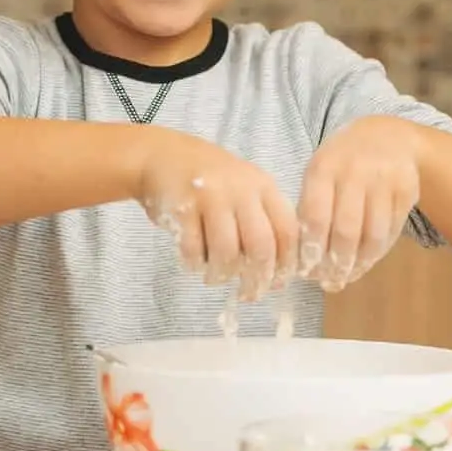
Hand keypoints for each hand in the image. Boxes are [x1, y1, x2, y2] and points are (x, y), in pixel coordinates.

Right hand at [135, 128, 300, 299]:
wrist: (163, 156)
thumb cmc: (212, 182)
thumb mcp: (246, 191)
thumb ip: (264, 224)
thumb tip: (278, 278)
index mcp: (264, 186)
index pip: (288, 230)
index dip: (285, 263)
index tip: (277, 283)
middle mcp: (241, 190)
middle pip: (261, 245)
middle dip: (257, 278)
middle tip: (249, 294)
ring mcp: (211, 197)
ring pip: (227, 252)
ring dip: (222, 274)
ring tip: (216, 278)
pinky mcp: (182, 208)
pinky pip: (194, 249)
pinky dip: (195, 264)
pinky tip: (194, 263)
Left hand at [299, 116, 422, 290]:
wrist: (388, 137)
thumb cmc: (342, 163)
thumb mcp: (320, 174)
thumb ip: (311, 210)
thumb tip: (306, 261)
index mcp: (324, 167)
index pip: (317, 215)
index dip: (313, 248)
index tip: (309, 271)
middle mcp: (355, 171)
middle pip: (347, 229)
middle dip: (338, 262)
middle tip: (331, 282)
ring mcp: (385, 179)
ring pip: (374, 234)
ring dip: (361, 262)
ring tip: (349, 276)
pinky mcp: (407, 189)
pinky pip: (393, 229)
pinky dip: (380, 250)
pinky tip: (367, 260)